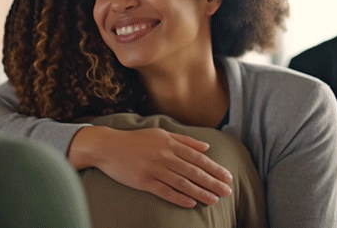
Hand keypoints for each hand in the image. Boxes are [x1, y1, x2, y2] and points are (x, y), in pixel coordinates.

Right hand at [68, 126, 232, 207]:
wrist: (108, 146)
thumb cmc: (136, 140)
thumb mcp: (161, 133)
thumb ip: (184, 140)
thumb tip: (206, 146)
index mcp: (170, 143)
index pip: (198, 158)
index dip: (214, 168)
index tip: (227, 176)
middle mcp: (164, 155)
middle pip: (193, 171)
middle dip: (213, 182)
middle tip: (228, 191)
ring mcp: (154, 169)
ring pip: (182, 183)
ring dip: (200, 192)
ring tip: (214, 200)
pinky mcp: (144, 181)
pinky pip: (165, 191)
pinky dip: (179, 197)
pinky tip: (191, 203)